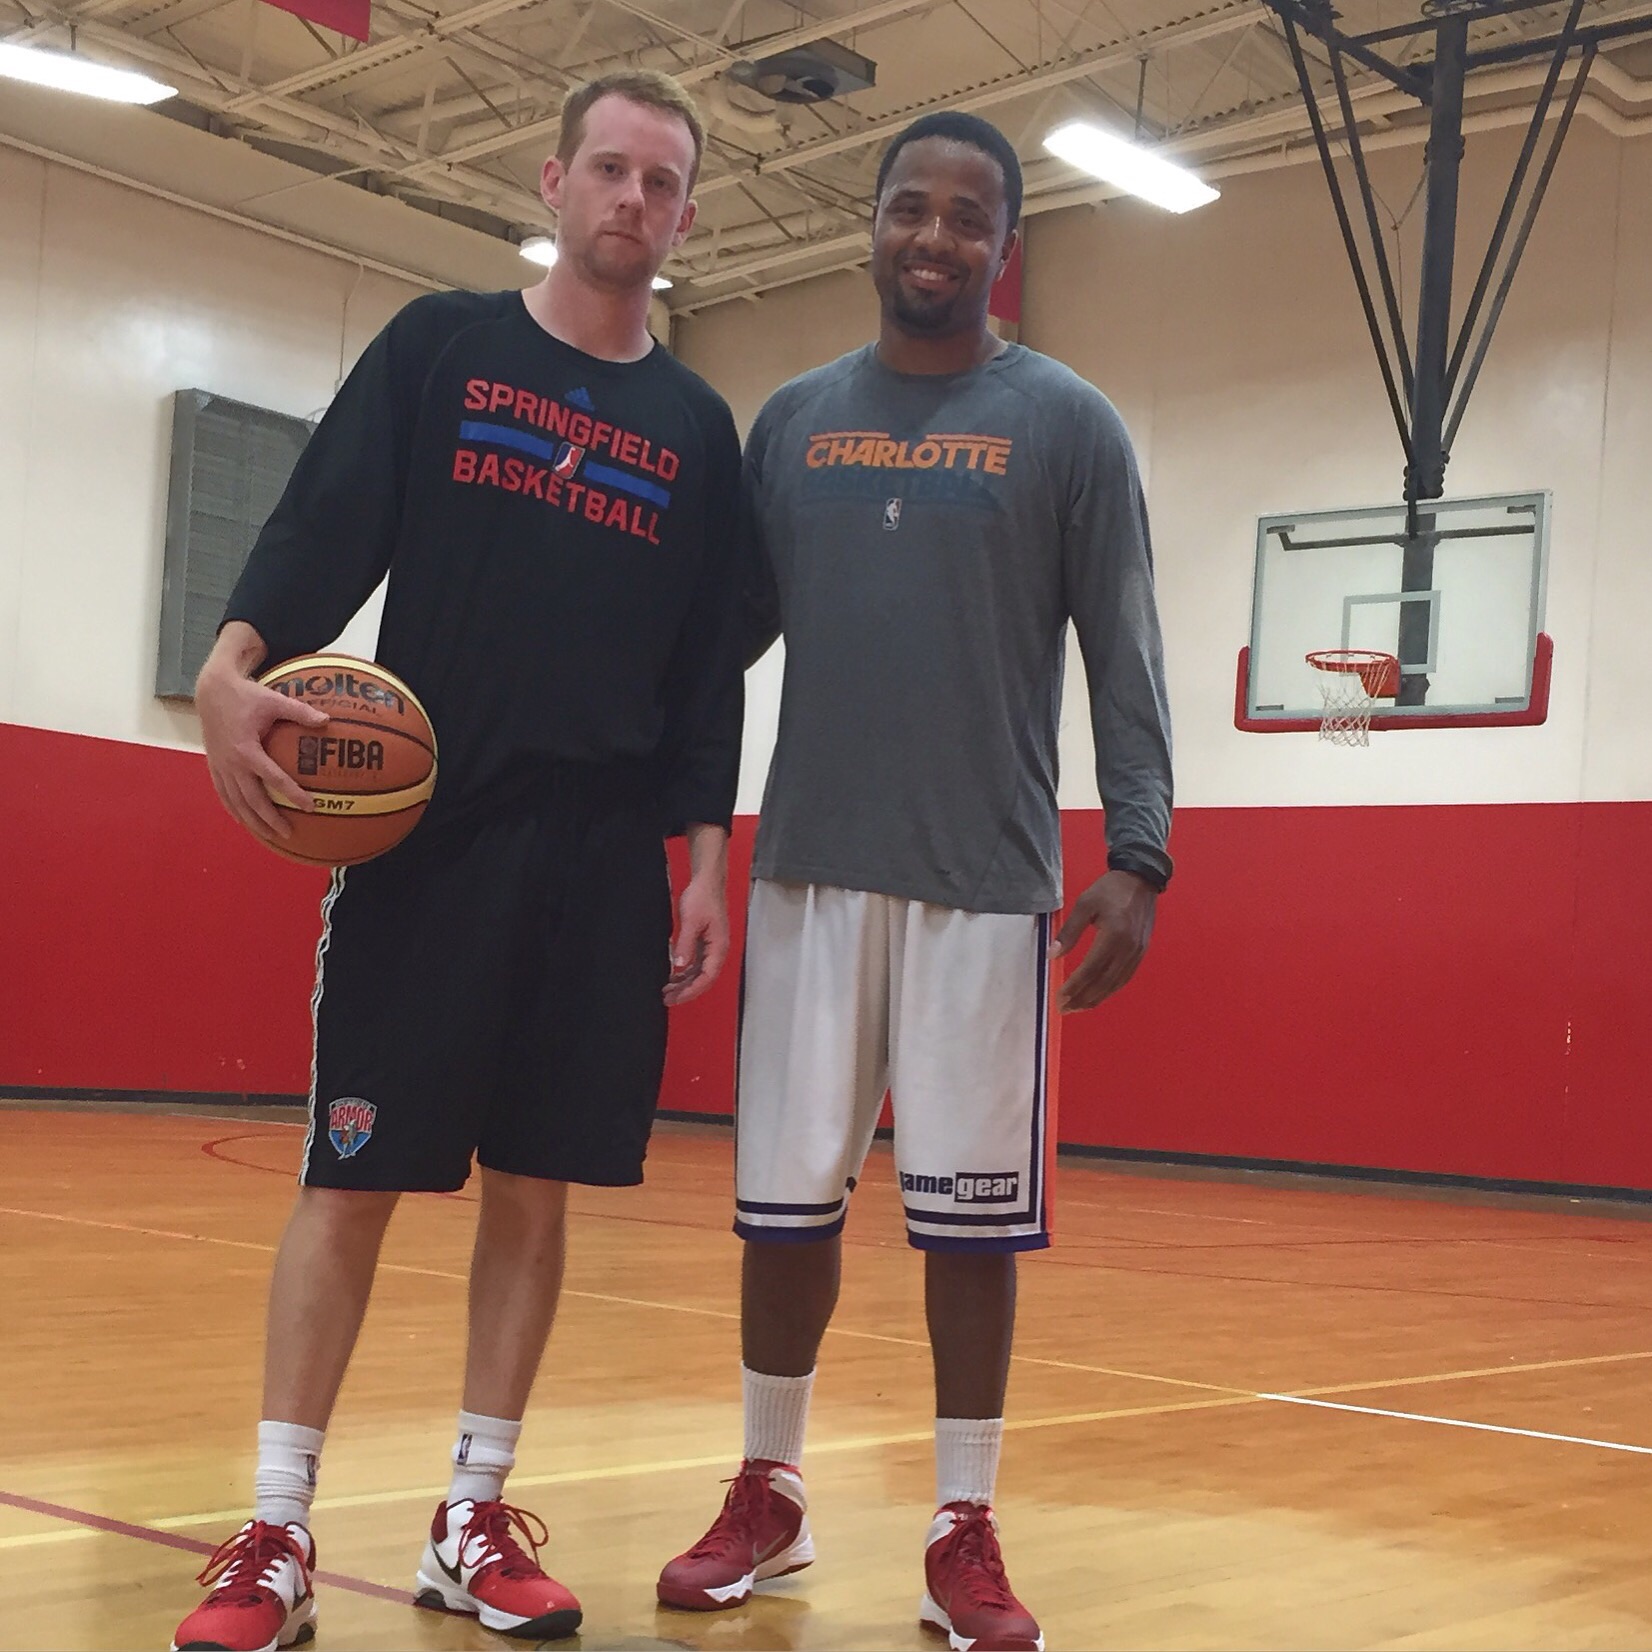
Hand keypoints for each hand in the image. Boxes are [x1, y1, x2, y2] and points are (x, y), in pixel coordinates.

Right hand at [196, 650, 327, 840]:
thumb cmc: (247, 695)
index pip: (273, 778)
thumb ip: (301, 712)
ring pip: (236, 802)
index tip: (310, 806)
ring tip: (271, 835)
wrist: (212, 691)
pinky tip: (246, 821)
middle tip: (289, 833)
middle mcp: (231, 763)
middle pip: (251, 799)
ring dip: (252, 821)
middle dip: (269, 819)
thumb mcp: (275, 700)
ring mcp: (220, 767)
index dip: (292, 794)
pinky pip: (224, 795)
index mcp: (246, 749)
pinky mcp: (214, 767)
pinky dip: (235, 810)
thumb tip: (328, 721)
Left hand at [664, 872, 729, 1005]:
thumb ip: (684, 944)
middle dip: (686, 991)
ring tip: (667, 991)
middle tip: (667, 999)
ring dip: (684, 983)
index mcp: (718, 947)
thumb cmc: (703, 897)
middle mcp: (717, 950)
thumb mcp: (690, 921)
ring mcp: (711, 947)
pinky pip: (695, 964)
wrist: (706, 882)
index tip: (676, 997)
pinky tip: (673, 976)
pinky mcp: (704, 942)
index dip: (692, 990)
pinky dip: (684, 972)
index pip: (707, 977)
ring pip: (699, 973)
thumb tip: (678, 966)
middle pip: (703, 979)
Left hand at [1050, 870, 1156, 1013]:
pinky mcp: (1141, 952)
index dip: (1074, 987)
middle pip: (1103, 982)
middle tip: (1064, 1009)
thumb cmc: (1110, 889)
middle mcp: (1128, 948)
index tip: (1059, 997)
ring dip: (1096, 998)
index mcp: (1113, 935)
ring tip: (1077, 1007)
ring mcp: (1137, 952)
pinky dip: (1109, 990)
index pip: (1090, 969)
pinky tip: (1097, 994)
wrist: (1141, 879)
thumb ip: (1068, 932)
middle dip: (1082, 999)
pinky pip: (1124, 977)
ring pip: (1115, 984)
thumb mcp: (1084, 904)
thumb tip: (1053, 955)